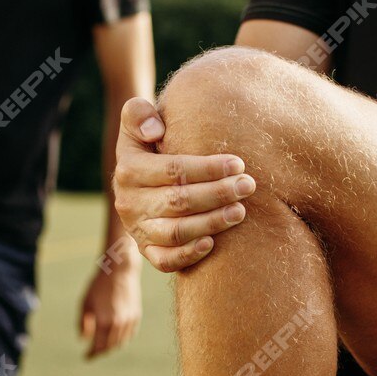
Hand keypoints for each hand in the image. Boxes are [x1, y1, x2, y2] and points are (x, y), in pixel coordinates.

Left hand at [78, 261, 141, 358]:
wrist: (120, 271)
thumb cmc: (99, 286)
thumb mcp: (85, 303)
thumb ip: (83, 323)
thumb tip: (84, 339)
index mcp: (104, 322)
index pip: (98, 347)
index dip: (91, 354)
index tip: (86, 357)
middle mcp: (118, 324)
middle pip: (109, 347)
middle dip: (101, 351)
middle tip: (94, 352)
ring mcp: (129, 320)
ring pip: (121, 342)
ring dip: (111, 346)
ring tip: (103, 345)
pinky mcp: (136, 316)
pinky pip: (129, 334)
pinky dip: (122, 339)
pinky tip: (115, 337)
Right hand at [112, 96, 254, 272]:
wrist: (140, 180)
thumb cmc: (151, 144)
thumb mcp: (139, 123)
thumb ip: (139, 115)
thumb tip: (154, 131)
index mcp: (128, 169)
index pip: (172, 170)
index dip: (207, 168)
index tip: (238, 163)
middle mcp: (129, 202)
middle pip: (178, 201)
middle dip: (217, 193)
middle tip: (247, 186)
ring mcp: (138, 229)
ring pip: (176, 232)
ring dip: (211, 222)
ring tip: (240, 211)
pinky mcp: (147, 250)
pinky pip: (165, 261)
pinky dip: (188, 255)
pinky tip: (212, 244)